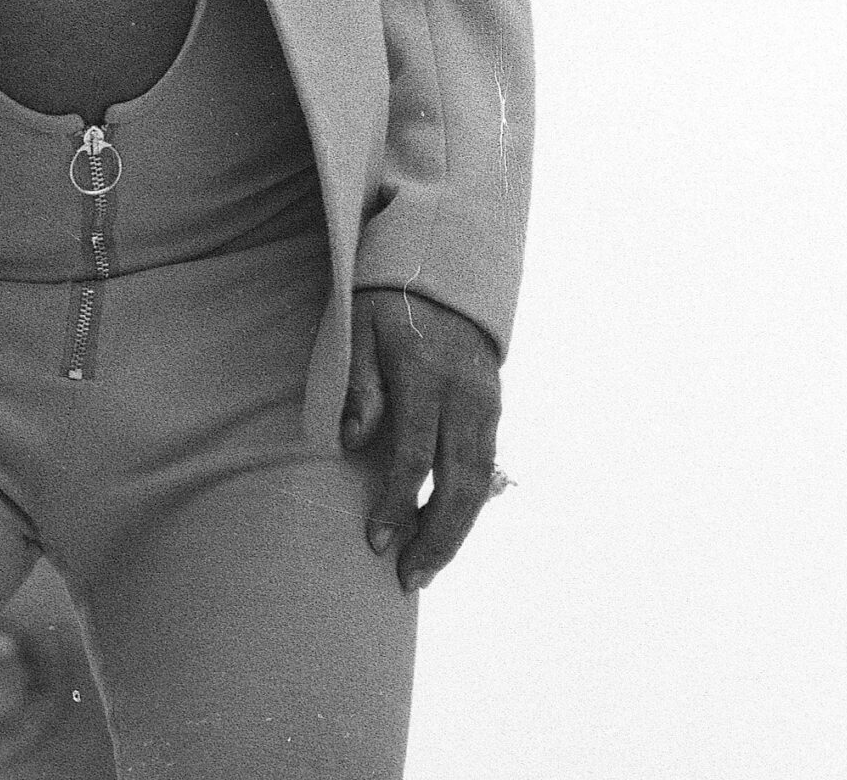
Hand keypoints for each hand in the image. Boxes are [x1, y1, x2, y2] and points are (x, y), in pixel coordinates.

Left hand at [342, 287, 501, 591]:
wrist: (443, 268)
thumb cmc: (387, 301)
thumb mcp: (360, 327)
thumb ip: (359, 384)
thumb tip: (352, 443)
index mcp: (425, 373)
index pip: (415, 455)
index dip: (396, 504)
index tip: (376, 543)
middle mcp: (464, 393)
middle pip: (458, 482)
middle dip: (435, 538)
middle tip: (409, 579)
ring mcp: (486, 402)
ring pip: (480, 482)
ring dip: (456, 532)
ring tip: (426, 569)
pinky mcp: (494, 407)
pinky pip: (486, 467)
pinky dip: (470, 506)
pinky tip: (446, 532)